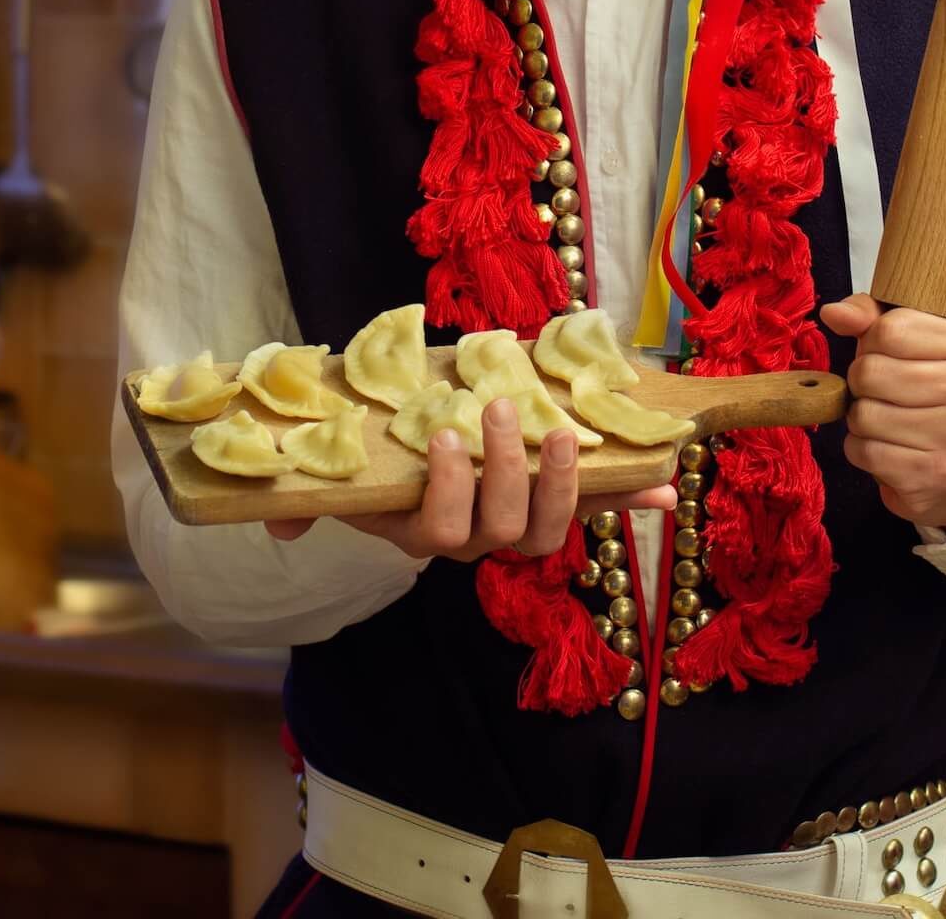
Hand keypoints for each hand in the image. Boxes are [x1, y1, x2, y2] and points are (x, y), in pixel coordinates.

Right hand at [264, 396, 676, 558]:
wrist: (417, 447)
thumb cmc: (382, 452)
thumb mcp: (346, 468)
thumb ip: (311, 498)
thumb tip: (281, 522)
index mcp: (426, 528)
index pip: (442, 532)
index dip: (450, 490)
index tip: (445, 436)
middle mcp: (477, 537)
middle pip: (502, 529)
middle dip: (506, 470)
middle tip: (498, 409)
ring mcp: (520, 522)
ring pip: (548, 528)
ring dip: (564, 482)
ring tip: (565, 432)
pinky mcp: (558, 501)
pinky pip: (597, 510)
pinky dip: (629, 498)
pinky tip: (664, 485)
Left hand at [820, 295, 945, 531]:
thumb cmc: (927, 392)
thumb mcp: (909, 341)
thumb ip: (871, 317)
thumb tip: (833, 313)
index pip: (889, 329)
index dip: (871, 343)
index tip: (887, 357)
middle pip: (870, 372)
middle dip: (861, 383)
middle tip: (883, 393)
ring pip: (863, 415)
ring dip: (860, 419)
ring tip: (886, 420)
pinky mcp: (939, 474)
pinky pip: (865, 452)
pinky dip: (862, 450)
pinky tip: (888, 448)